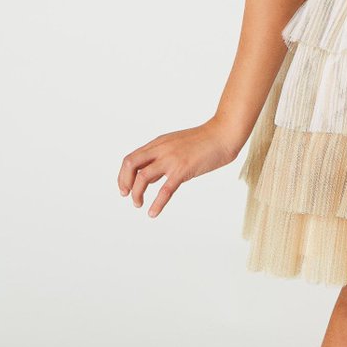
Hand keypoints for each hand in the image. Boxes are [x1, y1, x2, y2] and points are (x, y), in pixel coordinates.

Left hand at [118, 117, 239, 217]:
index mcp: (159, 143)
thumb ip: (161, 159)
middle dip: (124, 182)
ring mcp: (171, 159)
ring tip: (138, 205)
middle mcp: (161, 149)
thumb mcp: (177, 145)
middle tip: (127, 195)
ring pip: (143, 178)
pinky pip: (165, 190)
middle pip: (130, 164)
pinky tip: (153, 213)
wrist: (223, 134)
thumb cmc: (205, 140)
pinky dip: (156, 204)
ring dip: (137, 194)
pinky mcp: (183, 170)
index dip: (123, 175)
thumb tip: (148, 177)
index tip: (125, 188)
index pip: (132, 158)